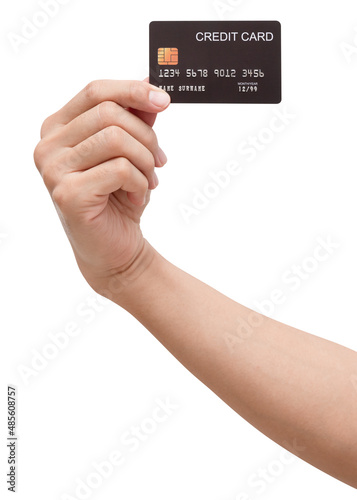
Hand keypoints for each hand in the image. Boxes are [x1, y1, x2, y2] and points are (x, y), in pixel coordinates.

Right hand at [34, 79, 169, 292]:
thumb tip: (150, 84)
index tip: (164, 99)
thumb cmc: (118, 199)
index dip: (132, 90)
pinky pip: (120, 169)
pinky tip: (137, 197)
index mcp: (58, 128)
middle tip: (158, 160)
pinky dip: (140, 183)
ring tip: (148, 181)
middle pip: (109, 113)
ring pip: (116, 139)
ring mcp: (54, 170)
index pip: (95, 91)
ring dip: (145, 161)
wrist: (115, 248)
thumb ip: (135, 119)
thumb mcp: (130, 152)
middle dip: (146, 136)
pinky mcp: (68, 194)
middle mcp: (48, 146)